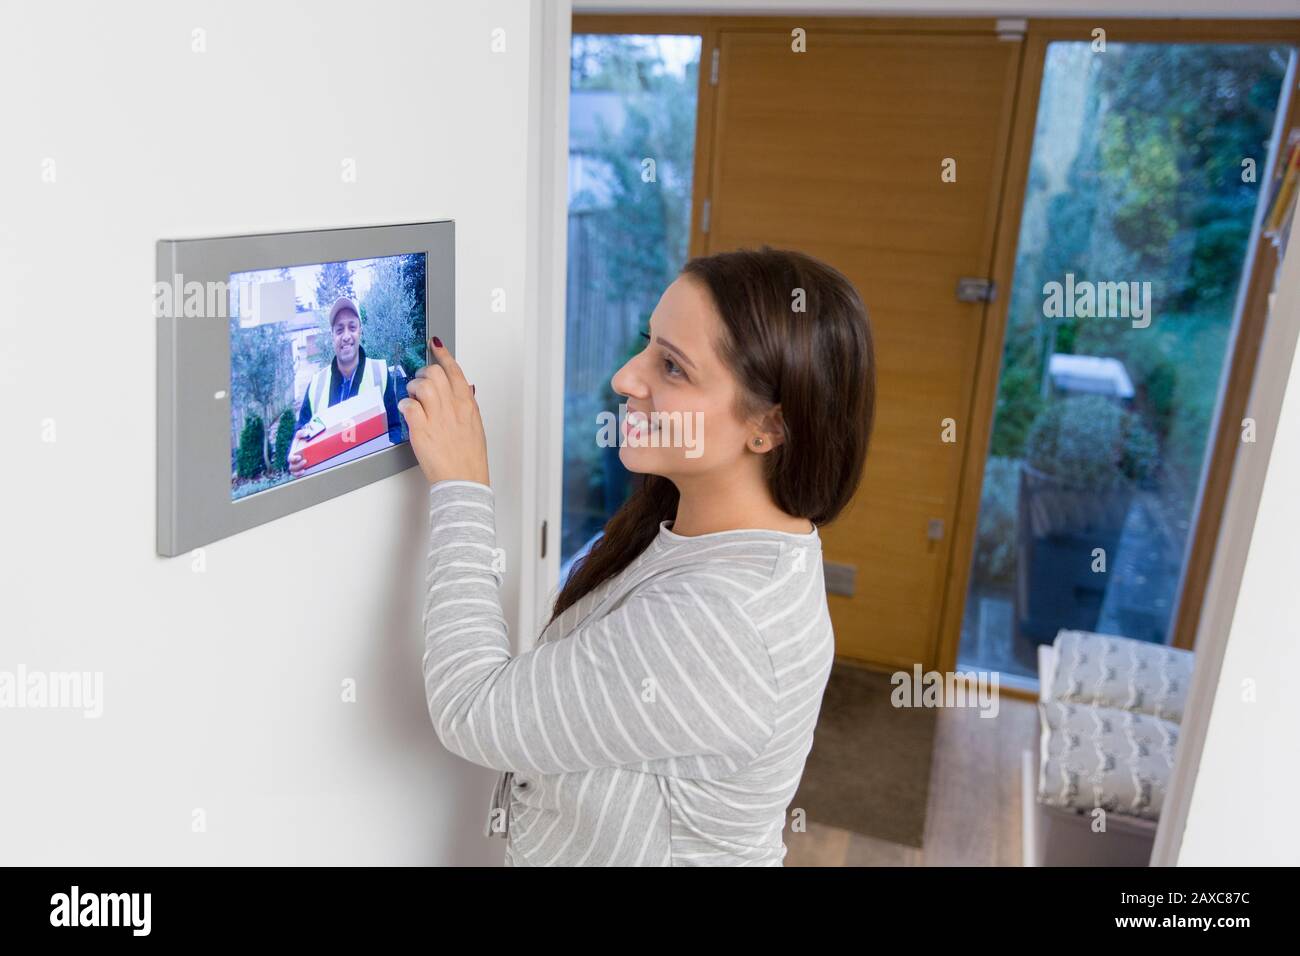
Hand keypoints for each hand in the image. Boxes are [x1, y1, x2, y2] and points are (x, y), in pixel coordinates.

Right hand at [287, 426, 311, 475]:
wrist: (303, 446)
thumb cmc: (300, 442)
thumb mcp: (299, 437)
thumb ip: (301, 433)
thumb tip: (305, 433)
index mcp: (291, 454)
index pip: (290, 458)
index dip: (293, 458)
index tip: (299, 457)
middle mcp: (292, 461)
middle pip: (292, 466)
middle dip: (298, 465)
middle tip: (305, 461)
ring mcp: (295, 466)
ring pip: (293, 471)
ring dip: (298, 471)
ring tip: (305, 468)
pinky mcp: (299, 469)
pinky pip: (296, 474)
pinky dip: (298, 474)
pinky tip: (304, 472)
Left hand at [398, 337, 488, 486]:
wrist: (463, 480)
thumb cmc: (469, 457)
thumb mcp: (475, 426)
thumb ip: (468, 406)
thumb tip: (465, 390)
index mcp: (467, 405)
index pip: (455, 370)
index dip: (443, 354)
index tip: (435, 344)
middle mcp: (453, 407)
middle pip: (435, 373)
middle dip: (423, 374)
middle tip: (419, 383)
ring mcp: (437, 418)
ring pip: (421, 385)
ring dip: (413, 388)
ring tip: (413, 398)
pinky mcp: (421, 430)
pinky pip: (409, 406)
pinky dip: (405, 405)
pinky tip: (407, 411)